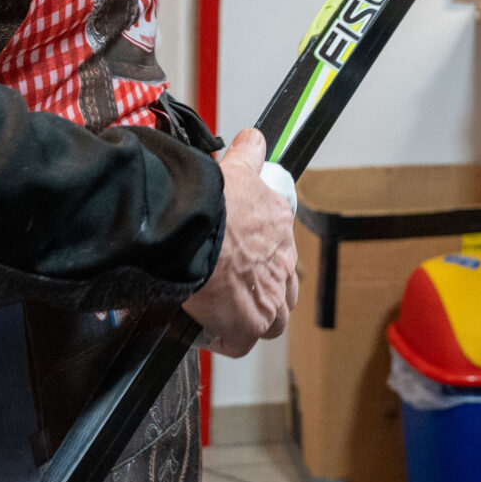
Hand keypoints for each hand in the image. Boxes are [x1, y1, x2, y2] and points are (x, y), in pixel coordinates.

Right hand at [183, 129, 297, 358]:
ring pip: (270, 321)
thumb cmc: (213, 201)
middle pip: (283, 291)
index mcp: (279, 232)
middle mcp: (281, 267)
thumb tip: (254, 138)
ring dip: (250, 320)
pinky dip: (224, 340)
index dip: (263, 262)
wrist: (197, 226)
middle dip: (265, 294)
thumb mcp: (237, 169)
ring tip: (223, 316)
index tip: (242, 262)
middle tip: (235, 293)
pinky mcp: (247, 324)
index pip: (281, 254)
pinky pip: (239, 343)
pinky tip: (205, 330)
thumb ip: (249, 154)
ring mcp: (268, 299)